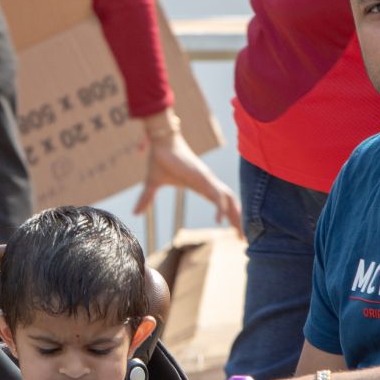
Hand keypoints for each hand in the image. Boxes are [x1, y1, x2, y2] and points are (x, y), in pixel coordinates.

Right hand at [135, 114, 242, 230]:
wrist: (160, 141)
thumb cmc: (160, 158)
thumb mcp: (152, 184)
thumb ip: (146, 199)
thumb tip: (135, 213)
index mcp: (201, 185)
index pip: (220, 202)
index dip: (229, 215)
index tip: (234, 230)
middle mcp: (208, 183)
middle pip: (230, 203)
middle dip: (238, 220)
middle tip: (244, 238)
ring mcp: (207, 180)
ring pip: (228, 200)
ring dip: (236, 216)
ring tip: (241, 234)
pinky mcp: (202, 178)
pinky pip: (216, 195)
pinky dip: (221, 208)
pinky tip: (221, 221)